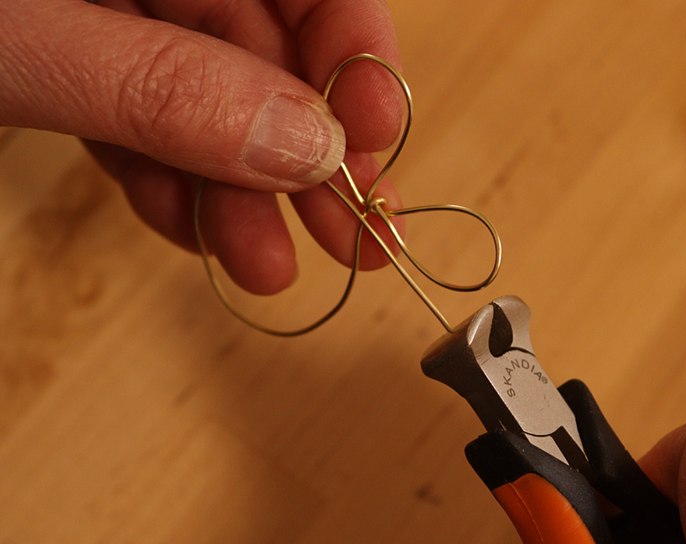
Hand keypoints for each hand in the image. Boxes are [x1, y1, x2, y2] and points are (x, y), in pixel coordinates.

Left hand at [0, 0, 403, 294]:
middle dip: (308, 155)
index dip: (354, 51)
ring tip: (268, 266)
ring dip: (241, 196)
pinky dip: (170, 187)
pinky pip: (144, 131)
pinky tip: (191, 230)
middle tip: (358, 236)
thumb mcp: (32, 44)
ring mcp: (111, 26)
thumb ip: (166, 87)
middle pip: (267, 55)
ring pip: (207, 109)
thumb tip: (307, 147)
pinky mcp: (78, 77)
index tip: (376, 133)